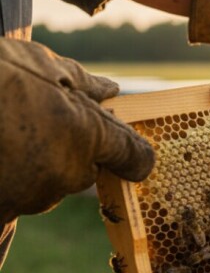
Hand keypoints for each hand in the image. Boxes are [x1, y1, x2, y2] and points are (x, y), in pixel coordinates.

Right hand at [0, 39, 154, 223]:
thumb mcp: (38, 64)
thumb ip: (82, 82)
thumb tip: (111, 88)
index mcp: (87, 136)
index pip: (134, 157)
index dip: (125, 147)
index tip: (112, 137)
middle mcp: (67, 174)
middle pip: (83, 170)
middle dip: (67, 148)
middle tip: (31, 119)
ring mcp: (32, 196)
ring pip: (48, 184)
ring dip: (33, 164)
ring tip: (6, 132)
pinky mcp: (3, 209)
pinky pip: (15, 204)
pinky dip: (11, 184)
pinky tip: (6, 160)